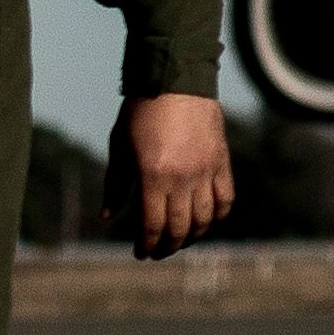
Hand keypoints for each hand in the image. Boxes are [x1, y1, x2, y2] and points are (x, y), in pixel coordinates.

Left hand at [115, 92, 234, 260]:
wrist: (176, 81)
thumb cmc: (141, 113)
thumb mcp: (120, 147)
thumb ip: (115, 184)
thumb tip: (108, 216)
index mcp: (152, 176)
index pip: (152, 225)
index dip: (146, 245)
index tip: (141, 253)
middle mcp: (181, 178)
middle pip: (178, 228)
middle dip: (167, 246)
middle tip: (158, 252)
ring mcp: (205, 171)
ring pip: (204, 219)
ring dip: (192, 236)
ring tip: (181, 240)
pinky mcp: (221, 162)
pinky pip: (225, 199)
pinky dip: (217, 217)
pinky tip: (206, 222)